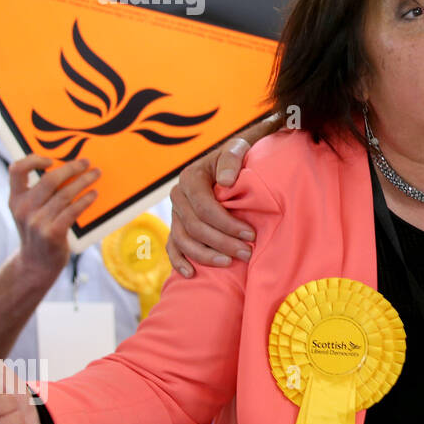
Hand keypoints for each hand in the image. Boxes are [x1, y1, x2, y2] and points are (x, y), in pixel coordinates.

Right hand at [9, 156, 99, 283]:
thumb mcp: (29, 212)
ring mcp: (37, 222)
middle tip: (86, 162)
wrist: (36, 264)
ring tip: (96, 175)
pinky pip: (72, 211)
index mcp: (16, 199)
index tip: (51, 159)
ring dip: (84, 182)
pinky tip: (94, 194)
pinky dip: (85, 200)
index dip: (33, 160)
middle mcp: (24, 209)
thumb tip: (67, 169)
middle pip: (49, 180)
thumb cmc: (38, 232)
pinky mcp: (52, 233)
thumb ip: (38, 194)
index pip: (16, 170)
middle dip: (71, 168)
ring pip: (65, 194)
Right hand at [166, 138, 254, 277]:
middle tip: (247, 253)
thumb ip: (231, 159)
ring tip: (229, 263)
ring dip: (205, 255)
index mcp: (190, 178)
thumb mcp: (236, 150)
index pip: (205, 208)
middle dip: (222, 242)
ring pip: (184, 240)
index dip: (226, 224)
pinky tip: (191, 274)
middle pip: (195, 227)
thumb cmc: (236, 159)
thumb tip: (226, 182)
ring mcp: (176, 213)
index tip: (250, 234)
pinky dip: (179, 261)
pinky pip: (173, 246)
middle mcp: (178, 196)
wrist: (229, 163)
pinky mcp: (177, 226)